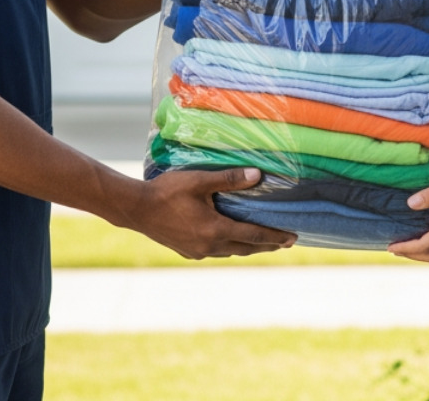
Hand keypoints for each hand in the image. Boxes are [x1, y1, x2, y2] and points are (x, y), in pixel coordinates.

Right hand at [130, 167, 296, 258]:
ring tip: (261, 241)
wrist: (135, 209)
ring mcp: (197, 251)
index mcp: (215, 230)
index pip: (254, 235)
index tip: (293, 237)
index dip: (275, 236)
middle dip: (267, 244)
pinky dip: (228, 246)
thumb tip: (258, 175)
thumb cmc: (166, 192)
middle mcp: (209, 246)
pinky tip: (228, 240)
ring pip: (230, 251)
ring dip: (248, 246)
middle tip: (285, 242)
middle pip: (246, 247)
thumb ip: (229, 179)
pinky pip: (215, 251)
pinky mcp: (186, 251)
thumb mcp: (199, 180)